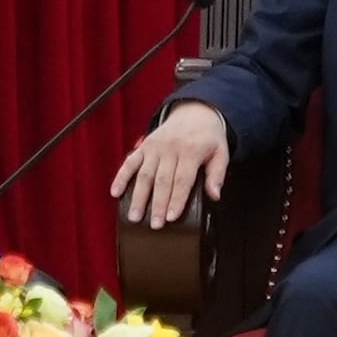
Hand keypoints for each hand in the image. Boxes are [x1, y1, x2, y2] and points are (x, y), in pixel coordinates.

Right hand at [110, 101, 231, 226]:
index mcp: (191, 151)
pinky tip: (115, 192)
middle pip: (162, 180)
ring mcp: (154, 147)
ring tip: (134, 216)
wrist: (195, 111)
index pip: (182, 180)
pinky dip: (121, 177)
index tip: (171, 217)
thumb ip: (217, 174)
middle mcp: (170, 148)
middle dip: (157, 205)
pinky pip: (130, 162)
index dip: (177, 200)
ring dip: (138, 197)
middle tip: (154, 225)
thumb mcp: (221, 152)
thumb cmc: (208, 136)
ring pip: (144, 174)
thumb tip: (215, 195)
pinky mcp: (144, 146)